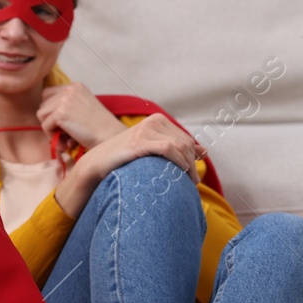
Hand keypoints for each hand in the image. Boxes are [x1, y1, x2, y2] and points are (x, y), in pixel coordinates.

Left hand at [36, 83, 127, 149]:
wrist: (110, 137)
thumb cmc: (99, 128)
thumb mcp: (83, 107)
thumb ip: (66, 105)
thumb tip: (43, 114)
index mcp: (75, 86)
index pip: (48, 94)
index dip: (51, 111)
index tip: (62, 124)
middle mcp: (69, 89)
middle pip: (43, 104)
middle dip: (50, 121)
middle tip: (63, 134)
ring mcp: (64, 100)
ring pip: (41, 115)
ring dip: (50, 129)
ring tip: (65, 139)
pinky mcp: (61, 113)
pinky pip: (45, 126)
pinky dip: (52, 137)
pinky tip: (67, 143)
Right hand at [78, 113, 200, 180]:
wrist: (98, 163)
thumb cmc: (124, 158)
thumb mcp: (152, 149)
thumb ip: (176, 148)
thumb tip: (204, 151)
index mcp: (157, 120)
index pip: (186, 138)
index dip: (193, 157)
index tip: (193, 175)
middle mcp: (152, 122)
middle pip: (184, 143)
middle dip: (192, 163)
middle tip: (193, 182)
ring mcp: (145, 130)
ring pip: (179, 146)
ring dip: (188, 166)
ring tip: (189, 182)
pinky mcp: (139, 141)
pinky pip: (168, 149)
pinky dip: (178, 161)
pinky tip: (179, 173)